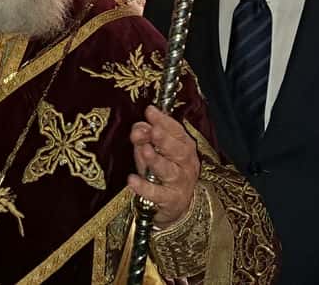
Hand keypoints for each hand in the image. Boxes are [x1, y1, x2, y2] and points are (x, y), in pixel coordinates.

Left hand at [128, 105, 200, 227]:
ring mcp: (180, 183)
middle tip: (153, 131)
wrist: (177, 207)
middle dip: (164, 139)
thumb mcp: (154, 152)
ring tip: (145, 151)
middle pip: (178, 150)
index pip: (177, 131)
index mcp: (184, 147)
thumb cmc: (163, 173)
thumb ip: (145, 137)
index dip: (164, 121)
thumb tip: (138, 127)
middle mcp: (186, 164)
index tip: (150, 111)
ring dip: (156, 160)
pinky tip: (132, 180)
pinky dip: (144, 187)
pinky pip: (157, 194)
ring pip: (169, 171)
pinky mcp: (171, 201)